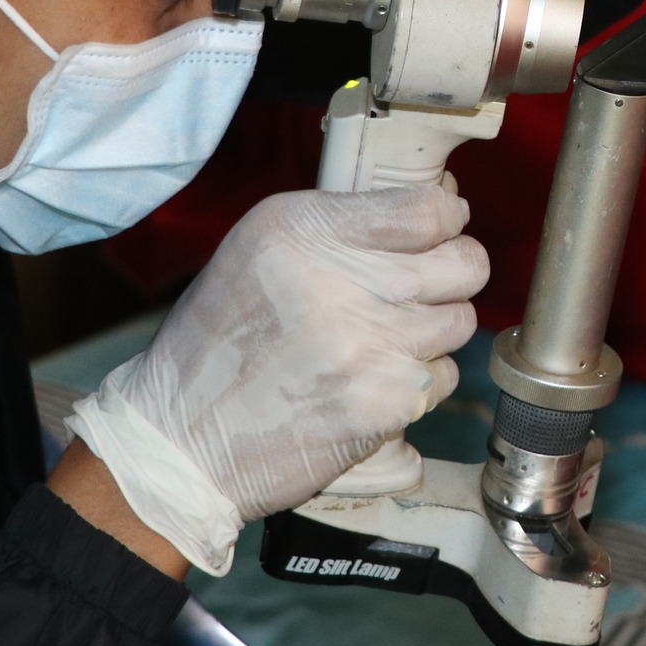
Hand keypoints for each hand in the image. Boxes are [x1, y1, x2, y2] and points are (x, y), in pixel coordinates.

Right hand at [64, 186, 484, 573]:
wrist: (180, 438)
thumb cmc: (218, 341)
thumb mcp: (258, 249)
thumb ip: (340, 225)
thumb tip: (439, 206)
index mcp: (306, 230)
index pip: (429, 210)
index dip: (446, 221)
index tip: (441, 232)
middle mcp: (343, 280)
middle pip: (465, 263)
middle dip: (454, 274)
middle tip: (425, 288)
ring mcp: (369, 345)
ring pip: (460, 322)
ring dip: (433, 331)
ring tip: (383, 341)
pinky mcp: (384, 403)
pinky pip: (444, 378)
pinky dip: (419, 383)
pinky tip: (373, 383)